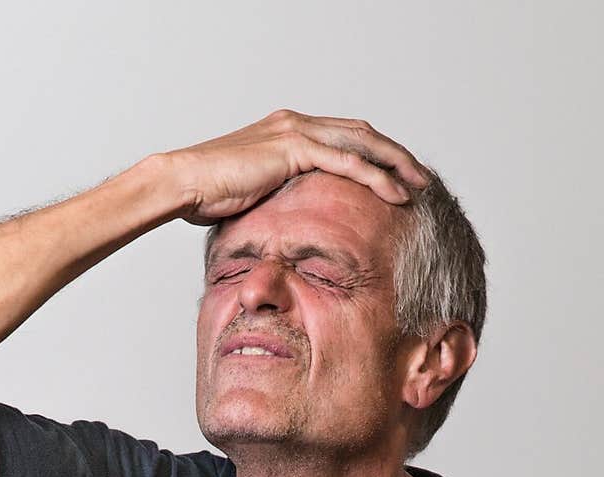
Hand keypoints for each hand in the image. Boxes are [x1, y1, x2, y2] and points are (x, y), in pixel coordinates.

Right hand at [157, 108, 430, 225]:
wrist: (182, 183)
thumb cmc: (205, 196)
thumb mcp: (252, 196)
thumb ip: (278, 199)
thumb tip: (289, 225)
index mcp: (287, 130)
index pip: (343, 136)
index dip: (373, 154)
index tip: (396, 176)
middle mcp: (296, 123)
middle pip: (361, 132)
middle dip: (395, 154)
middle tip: (421, 176)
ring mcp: (296, 132)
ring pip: (362, 142)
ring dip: (396, 163)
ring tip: (420, 185)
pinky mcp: (294, 148)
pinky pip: (348, 162)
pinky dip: (376, 178)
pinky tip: (397, 194)